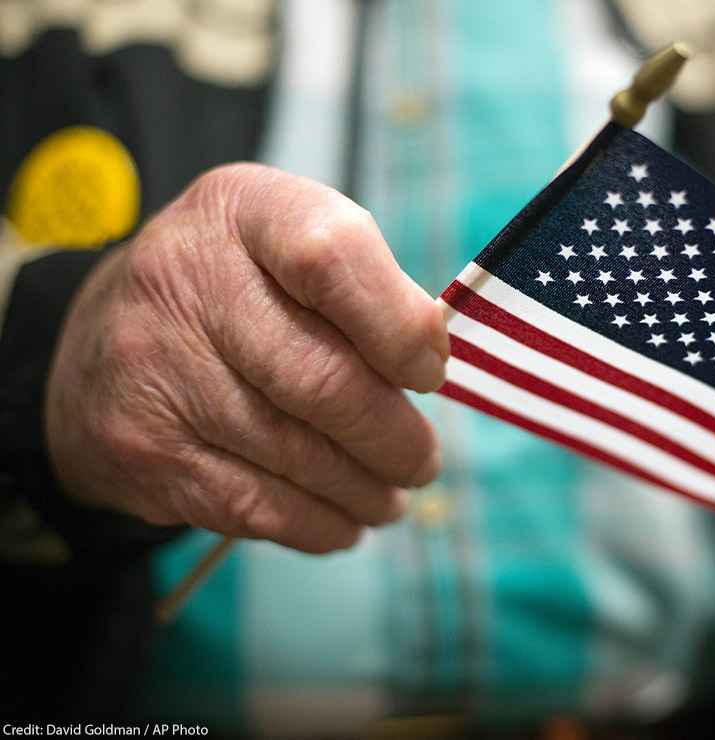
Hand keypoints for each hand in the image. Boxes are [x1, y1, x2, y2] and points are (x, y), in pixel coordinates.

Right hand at [46, 164, 447, 552]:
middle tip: (422, 461)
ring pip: (296, 454)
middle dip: (393, 438)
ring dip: (364, 490)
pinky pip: (255, 506)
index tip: (429, 372)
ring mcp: (156, 369)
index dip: (399, 328)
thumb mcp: (290, 247)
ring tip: (391, 496)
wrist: (94, 341)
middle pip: (322, 379)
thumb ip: (365, 286)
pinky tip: (343, 522)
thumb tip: (432, 362)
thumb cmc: (233, 290)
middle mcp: (186, 281)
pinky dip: (317, 524)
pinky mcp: (145, 449)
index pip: (332, 257)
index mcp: (243, 211)